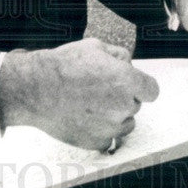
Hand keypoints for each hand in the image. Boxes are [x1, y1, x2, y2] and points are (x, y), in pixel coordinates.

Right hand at [0, 38, 158, 150]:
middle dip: (122, 98)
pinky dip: (100, 130)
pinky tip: (84, 118)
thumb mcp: (95, 46)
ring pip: (124, 124)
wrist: (36, 88)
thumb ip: (118, 55)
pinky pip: (108, 138)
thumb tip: (127, 63)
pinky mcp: (96, 141)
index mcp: (127, 81)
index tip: (133, 87)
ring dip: (115, 116)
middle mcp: (123, 106)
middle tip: (99, 90)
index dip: (142, 87)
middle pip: (135, 105)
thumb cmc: (63, 66)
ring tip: (91, 104)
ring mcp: (110, 127)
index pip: (152, 91)